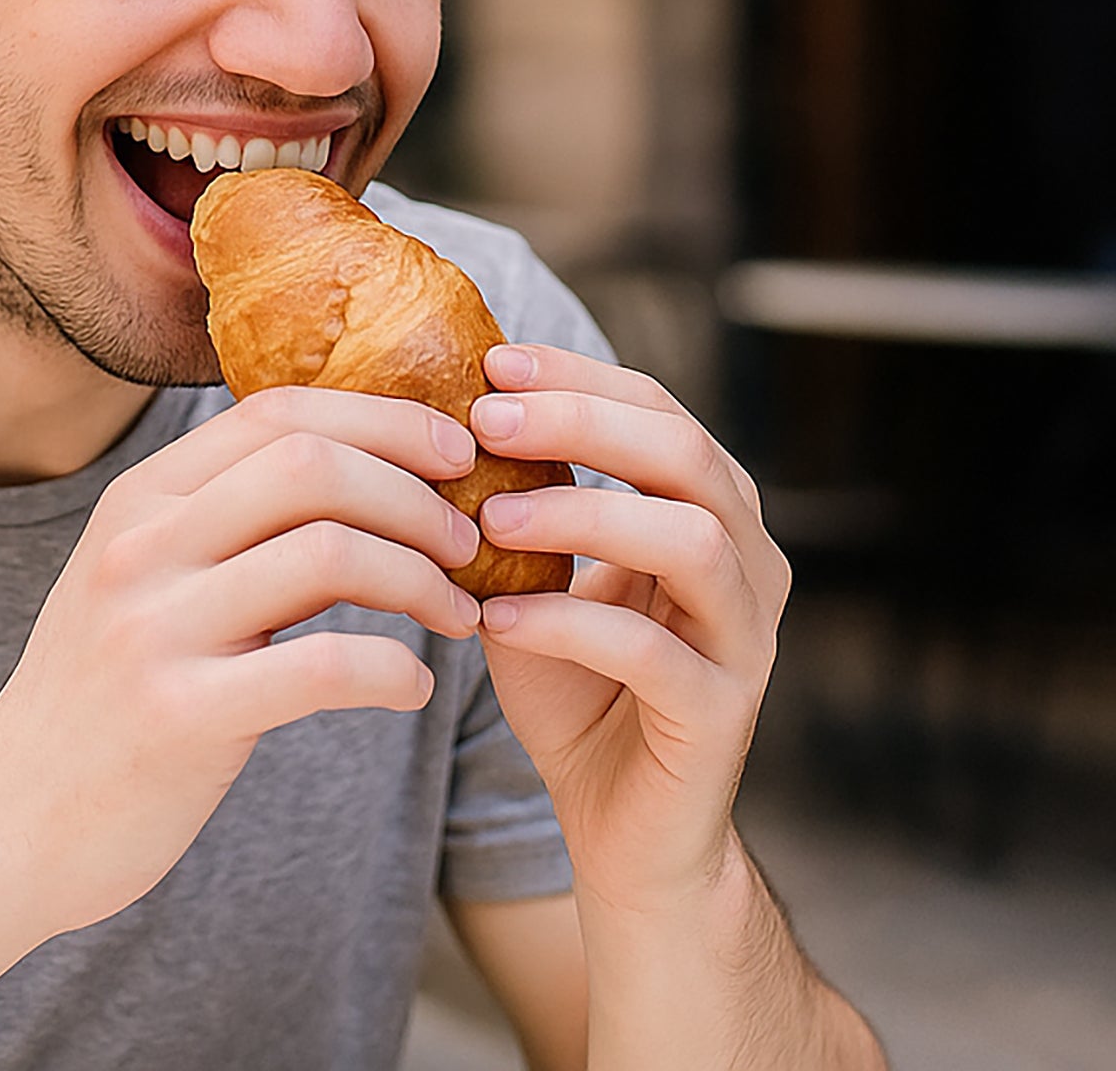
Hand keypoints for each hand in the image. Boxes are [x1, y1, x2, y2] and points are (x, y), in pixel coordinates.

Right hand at [0, 387, 481, 937]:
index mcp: (142, 500)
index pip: (277, 412)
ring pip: (329, 552)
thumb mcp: (142, 581)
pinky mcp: (182, 715)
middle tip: (469, 537)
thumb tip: (355, 471)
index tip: (450, 452)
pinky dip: (393, 672)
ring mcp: (158, 627)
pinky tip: (412, 689)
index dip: (382, 417)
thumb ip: (224, 523)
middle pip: (312, 464)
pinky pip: (323, 669)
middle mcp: (144, 546)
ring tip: (456, 612)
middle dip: (416, 492)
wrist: (6, 823)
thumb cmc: (101, 698)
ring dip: (420, 577)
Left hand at [465, 344, 790, 911]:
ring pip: (693, 541)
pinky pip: (655, 653)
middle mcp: (749, 563)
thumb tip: (439, 406)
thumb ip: (518, 497)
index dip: (579, 377)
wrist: (621, 825)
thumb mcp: (539, 571)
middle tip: (487, 418)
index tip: (493, 363)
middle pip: (687, 457)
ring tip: (491, 515)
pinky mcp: (722, 716)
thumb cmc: (575, 683)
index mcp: (711, 511)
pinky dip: (570, 622)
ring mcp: (747, 640)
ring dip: (584, 514)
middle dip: (583, 422)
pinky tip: (498, 615)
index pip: (660, 411)